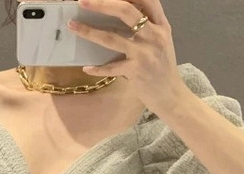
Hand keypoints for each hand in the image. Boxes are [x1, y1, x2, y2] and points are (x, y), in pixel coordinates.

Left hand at [67, 0, 184, 112]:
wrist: (170, 94)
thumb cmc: (162, 67)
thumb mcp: (160, 40)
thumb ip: (147, 25)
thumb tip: (120, 11)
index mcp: (161, 25)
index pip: (147, 0)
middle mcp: (154, 35)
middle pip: (126, 11)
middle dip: (102, 4)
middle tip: (82, 1)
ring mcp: (144, 53)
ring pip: (112, 37)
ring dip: (89, 31)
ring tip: (73, 26)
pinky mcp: (136, 70)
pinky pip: (111, 67)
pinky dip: (97, 68)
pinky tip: (87, 68)